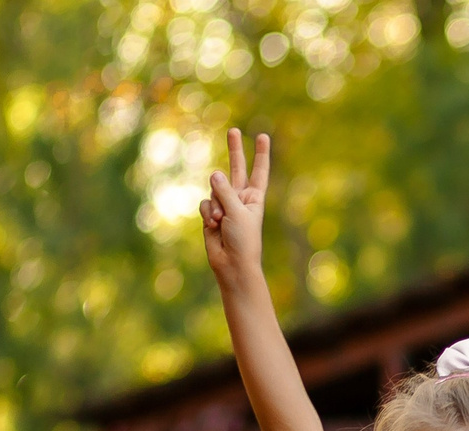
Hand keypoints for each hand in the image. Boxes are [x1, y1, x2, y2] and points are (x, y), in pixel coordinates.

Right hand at [201, 128, 269, 288]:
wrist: (232, 264)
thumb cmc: (243, 240)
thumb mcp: (237, 212)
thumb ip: (225, 191)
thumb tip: (214, 173)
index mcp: (255, 197)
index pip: (259, 171)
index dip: (261, 154)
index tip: (263, 136)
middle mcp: (240, 198)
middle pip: (237, 168)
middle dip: (235, 150)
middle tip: (234, 130)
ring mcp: (225, 204)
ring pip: (213, 190)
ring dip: (214, 205)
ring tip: (220, 221)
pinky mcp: (211, 214)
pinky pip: (205, 204)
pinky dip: (207, 213)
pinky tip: (213, 225)